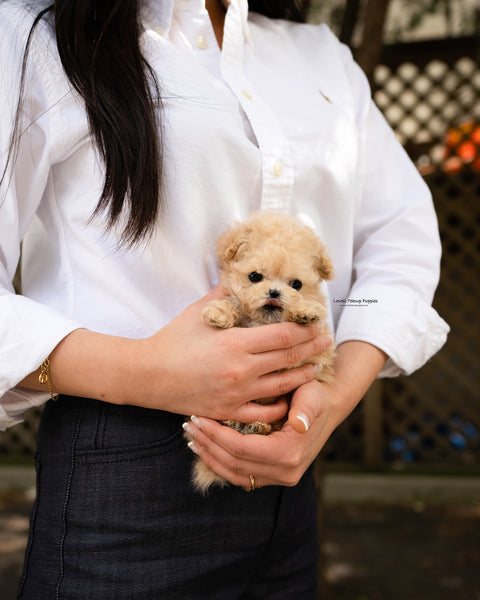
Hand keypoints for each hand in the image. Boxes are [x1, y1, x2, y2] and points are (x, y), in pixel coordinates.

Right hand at [138, 286, 332, 421]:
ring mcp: (237, 394)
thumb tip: (239, 276)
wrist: (148, 376)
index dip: (305, 331)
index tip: (318, 325)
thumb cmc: (172, 340)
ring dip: (303, 376)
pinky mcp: (229, 411)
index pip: (283, 336)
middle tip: (327, 342)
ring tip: (316, 368)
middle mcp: (242, 370)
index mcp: (236, 343)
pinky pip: (263, 413)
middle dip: (312, 350)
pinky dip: (280, 405)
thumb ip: (223, 293)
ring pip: (282, 386)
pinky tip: (290, 398)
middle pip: (288, 359)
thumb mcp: (199, 311)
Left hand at [183, 380, 335, 487]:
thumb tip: (299, 424)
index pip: (242, 449)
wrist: (327, 406)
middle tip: (188, 424)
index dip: (216, 435)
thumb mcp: (312, 396)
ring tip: (191, 438)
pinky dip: (220, 463)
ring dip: (209, 457)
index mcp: (290, 454)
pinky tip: (206, 448)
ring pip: (234, 474)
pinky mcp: (273, 476)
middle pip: (234, 464)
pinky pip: (240, 476)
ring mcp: (280, 478)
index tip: (198, 417)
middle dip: (207, 444)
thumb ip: (305, 409)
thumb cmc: (314, 394)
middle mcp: (286, 472)